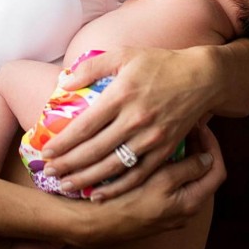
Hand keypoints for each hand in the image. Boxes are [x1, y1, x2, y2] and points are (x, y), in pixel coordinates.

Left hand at [40, 46, 217, 199]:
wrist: (201, 78)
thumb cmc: (158, 63)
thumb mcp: (123, 54)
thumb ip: (91, 67)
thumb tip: (64, 81)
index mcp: (121, 95)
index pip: (85, 125)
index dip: (64, 141)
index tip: (46, 151)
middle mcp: (135, 119)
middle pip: (95, 150)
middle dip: (69, 164)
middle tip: (49, 173)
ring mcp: (151, 137)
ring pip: (114, 166)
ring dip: (88, 179)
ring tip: (67, 186)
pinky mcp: (165, 149)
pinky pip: (138, 174)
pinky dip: (118, 188)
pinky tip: (100, 194)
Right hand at [77, 122, 224, 245]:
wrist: (102, 221)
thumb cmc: (131, 202)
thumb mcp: (162, 182)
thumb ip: (187, 169)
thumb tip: (208, 157)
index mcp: (192, 201)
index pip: (217, 170)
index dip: (213, 146)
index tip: (201, 126)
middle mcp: (186, 205)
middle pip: (203, 171)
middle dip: (198, 146)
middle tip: (187, 124)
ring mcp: (172, 204)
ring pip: (187, 173)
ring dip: (184, 152)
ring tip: (174, 131)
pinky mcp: (158, 202)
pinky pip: (173, 178)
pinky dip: (171, 161)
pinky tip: (158, 147)